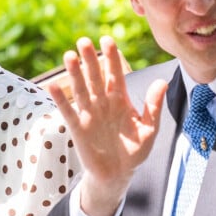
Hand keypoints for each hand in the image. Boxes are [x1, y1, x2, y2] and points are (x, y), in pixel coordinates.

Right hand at [48, 36, 166, 215]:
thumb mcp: (149, 130)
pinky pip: (68, 112)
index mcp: (120, 101)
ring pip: (81, 90)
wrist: (118, 175)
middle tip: (84, 41)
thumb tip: (162, 81)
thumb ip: (153, 106)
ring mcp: (89, 114)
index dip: (112, 58)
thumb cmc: (134, 152)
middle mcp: (103, 103)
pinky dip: (60, 99)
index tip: (108, 40)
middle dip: (90, 60)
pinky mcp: (78, 128)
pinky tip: (53, 85)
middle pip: (95, 77)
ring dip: (74, 74)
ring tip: (69, 56)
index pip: (116, 74)